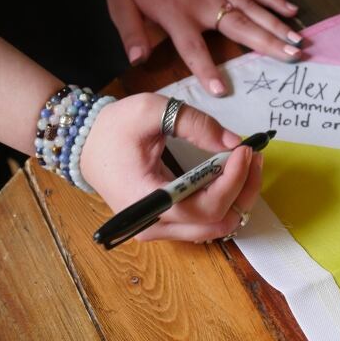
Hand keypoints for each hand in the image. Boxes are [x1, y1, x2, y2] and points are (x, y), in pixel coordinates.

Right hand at [80, 93, 261, 242]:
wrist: (84, 145)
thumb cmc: (114, 127)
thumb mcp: (152, 110)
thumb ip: (195, 124)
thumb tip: (233, 142)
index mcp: (145, 199)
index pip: (204, 207)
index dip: (233, 180)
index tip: (245, 150)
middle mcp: (153, 225)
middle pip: (218, 222)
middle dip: (245, 188)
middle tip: (255, 155)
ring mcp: (159, 230)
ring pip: (216, 226)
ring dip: (240, 196)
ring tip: (248, 162)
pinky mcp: (165, 225)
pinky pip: (206, 222)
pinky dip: (227, 200)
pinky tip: (233, 174)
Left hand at [105, 0, 302, 95]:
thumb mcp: (119, 4)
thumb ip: (131, 34)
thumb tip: (138, 62)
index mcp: (176, 13)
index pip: (193, 48)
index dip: (207, 70)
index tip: (222, 91)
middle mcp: (203, 1)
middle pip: (240, 26)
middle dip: (267, 43)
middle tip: (291, 57)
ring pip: (254, 9)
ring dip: (277, 25)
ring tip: (298, 41)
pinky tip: (293, 10)